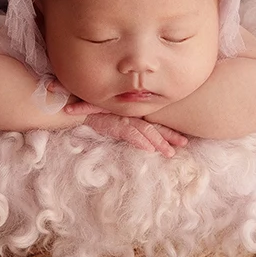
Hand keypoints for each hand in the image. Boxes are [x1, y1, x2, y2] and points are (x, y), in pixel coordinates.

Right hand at [74, 108, 188, 157]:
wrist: (70, 104)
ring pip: (144, 131)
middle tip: (185, 144)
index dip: (168, 132)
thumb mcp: (107, 118)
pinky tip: (148, 148)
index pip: (152, 125)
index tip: (183, 140)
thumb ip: (120, 126)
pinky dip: (138, 140)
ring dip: (158, 142)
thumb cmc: (88, 109)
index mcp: (130, 116)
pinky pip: (128, 133)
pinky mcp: (111, 123)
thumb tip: (135, 137)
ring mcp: (120, 119)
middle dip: (169, 136)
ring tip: (170, 152)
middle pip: (152, 128)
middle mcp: (128, 116)